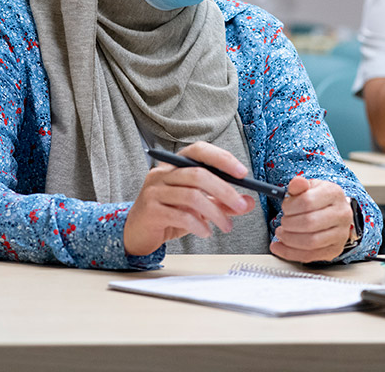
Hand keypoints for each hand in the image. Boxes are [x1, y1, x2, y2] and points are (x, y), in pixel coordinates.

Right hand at [123, 141, 255, 256]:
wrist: (136, 233)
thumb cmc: (167, 215)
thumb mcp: (198, 208)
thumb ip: (221, 203)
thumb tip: (248, 202)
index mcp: (174, 165)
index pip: (198, 151)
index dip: (221, 158)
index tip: (242, 172)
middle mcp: (162, 173)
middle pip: (198, 174)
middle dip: (224, 190)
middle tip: (241, 205)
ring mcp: (154, 190)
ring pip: (192, 195)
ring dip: (215, 212)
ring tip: (226, 226)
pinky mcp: (151, 210)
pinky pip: (181, 215)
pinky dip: (199, 224)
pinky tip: (206, 232)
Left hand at [269, 177, 353, 262]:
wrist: (334, 211)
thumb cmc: (319, 198)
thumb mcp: (309, 187)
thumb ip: (299, 185)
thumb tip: (296, 183)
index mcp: (334, 193)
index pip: (307, 201)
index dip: (290, 207)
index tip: (284, 208)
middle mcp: (342, 214)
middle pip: (309, 223)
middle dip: (289, 224)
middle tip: (282, 222)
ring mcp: (341, 234)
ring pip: (310, 242)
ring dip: (289, 239)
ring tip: (281, 233)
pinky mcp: (335, 249)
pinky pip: (310, 256)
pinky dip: (290, 253)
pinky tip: (280, 247)